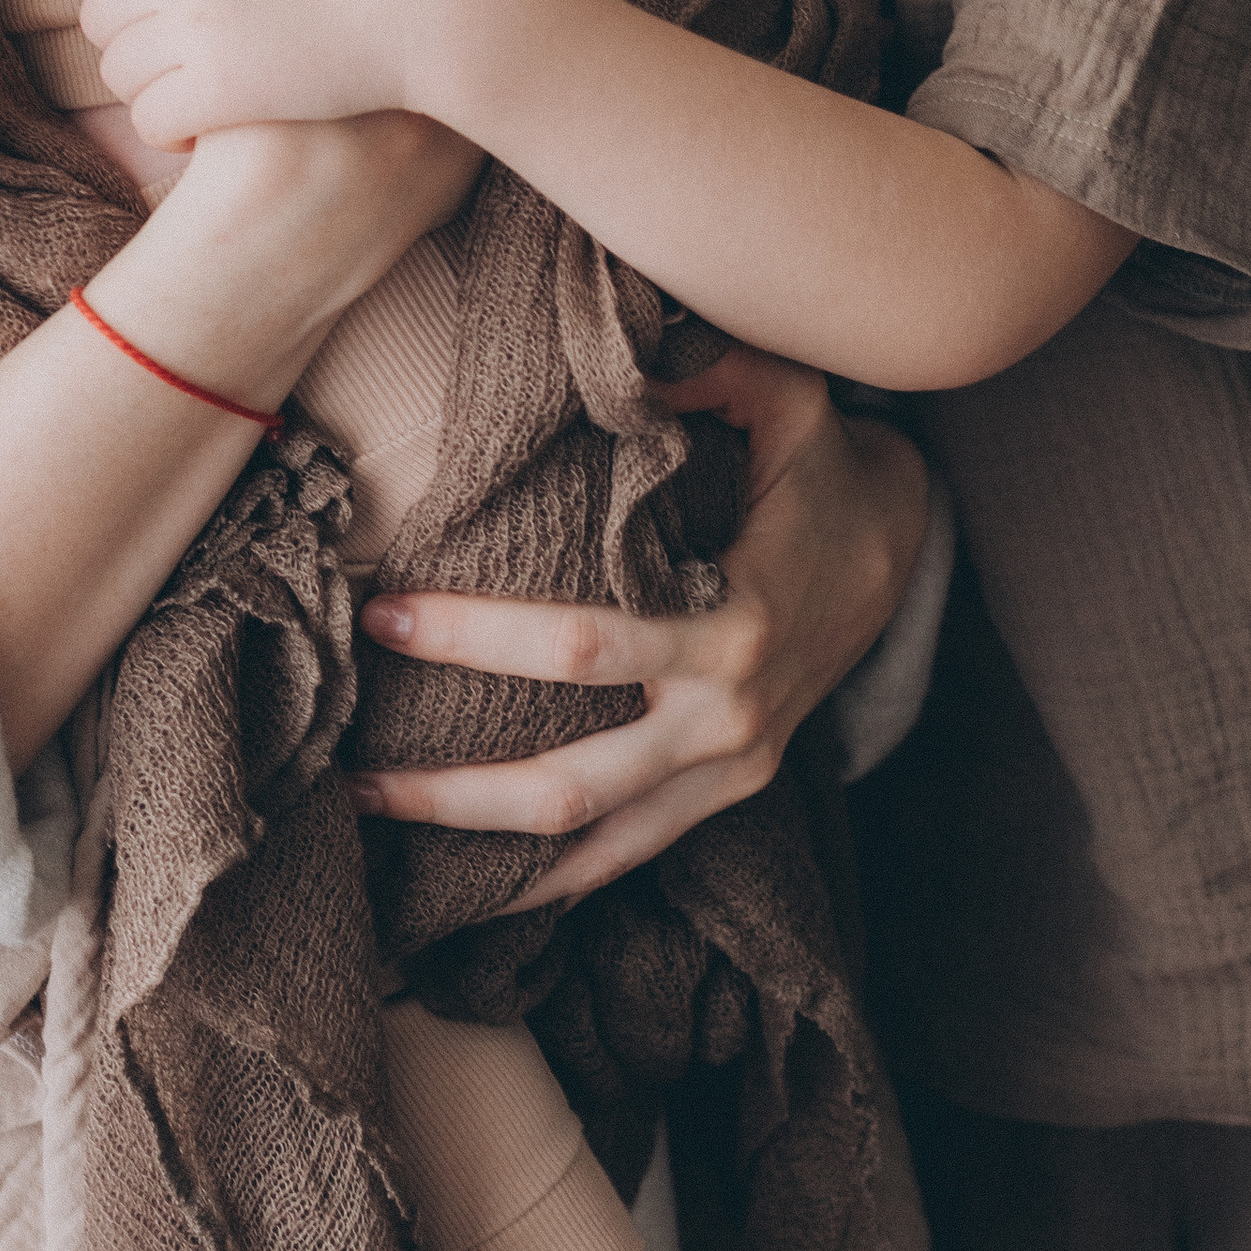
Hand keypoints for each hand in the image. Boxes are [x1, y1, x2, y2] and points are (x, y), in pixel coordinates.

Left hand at [46, 0, 480, 295]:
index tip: (157, 2)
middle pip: (98, 15)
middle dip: (131, 36)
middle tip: (178, 52)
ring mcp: (196, 31)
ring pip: (118, 73)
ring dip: (149, 84)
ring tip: (194, 87)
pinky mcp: (221, 94)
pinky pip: (151, 120)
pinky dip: (170, 128)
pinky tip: (205, 126)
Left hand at [347, 362, 928, 902]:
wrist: (901, 551)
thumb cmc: (819, 466)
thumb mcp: (784, 397)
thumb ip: (708, 367)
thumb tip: (620, 363)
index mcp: (730, 626)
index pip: (579, 646)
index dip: (475, 636)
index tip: (385, 614)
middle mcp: (727, 718)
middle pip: (570, 779)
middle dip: (454, 786)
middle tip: (349, 771)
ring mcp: (732, 769)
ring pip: (593, 837)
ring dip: (485, 846)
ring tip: (381, 829)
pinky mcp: (731, 792)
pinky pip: (634, 851)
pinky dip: (558, 877)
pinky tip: (478, 887)